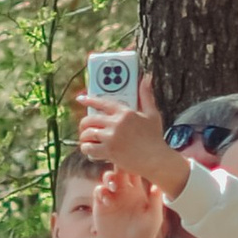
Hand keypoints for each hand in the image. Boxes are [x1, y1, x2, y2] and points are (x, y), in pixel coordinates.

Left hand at [79, 71, 186, 194]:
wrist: (156, 159)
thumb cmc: (155, 138)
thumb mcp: (152, 114)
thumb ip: (146, 95)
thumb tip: (146, 78)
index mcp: (125, 112)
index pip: (102, 102)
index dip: (89, 100)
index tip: (81, 99)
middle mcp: (116, 123)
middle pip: (90, 119)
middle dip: (84, 124)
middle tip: (86, 128)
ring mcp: (111, 137)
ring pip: (87, 134)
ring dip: (85, 138)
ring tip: (88, 140)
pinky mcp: (109, 151)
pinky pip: (89, 148)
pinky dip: (88, 150)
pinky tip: (92, 151)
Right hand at [92, 166, 163, 237]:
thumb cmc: (144, 236)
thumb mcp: (153, 219)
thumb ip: (155, 202)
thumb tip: (158, 185)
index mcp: (138, 192)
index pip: (136, 172)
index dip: (135, 164)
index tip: (136, 161)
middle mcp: (124, 191)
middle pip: (120, 170)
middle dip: (119, 166)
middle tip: (122, 169)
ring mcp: (112, 197)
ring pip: (108, 178)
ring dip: (110, 178)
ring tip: (114, 187)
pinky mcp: (100, 205)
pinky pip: (98, 191)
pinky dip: (101, 191)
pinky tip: (107, 200)